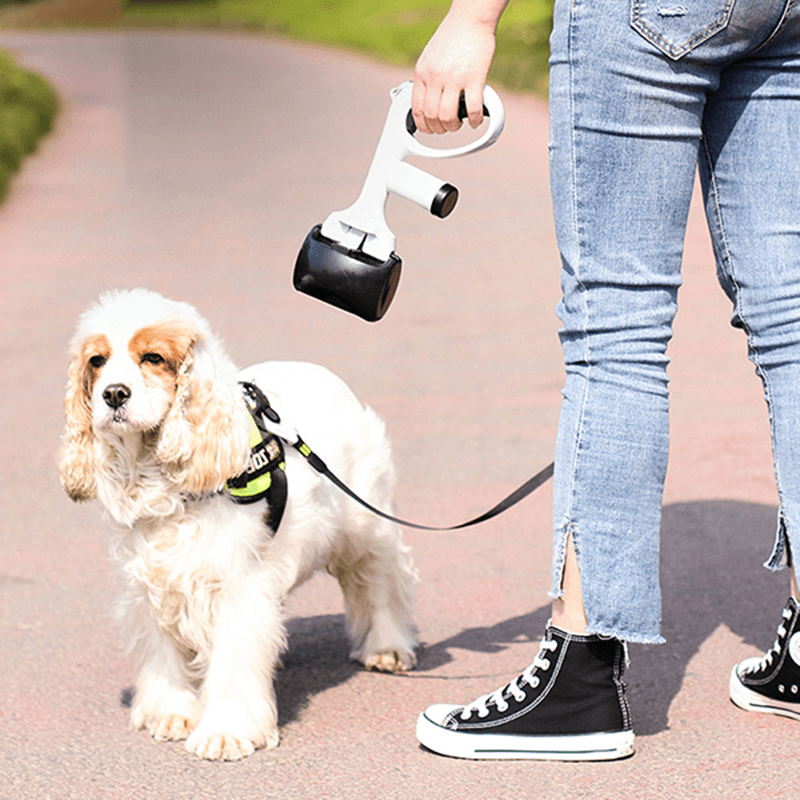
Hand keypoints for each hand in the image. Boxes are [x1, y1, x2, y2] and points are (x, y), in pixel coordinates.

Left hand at [412, 10, 497, 134]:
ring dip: (453, 127)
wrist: (470, 17)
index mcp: (422, 72)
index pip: (417, 108)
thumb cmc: (453, 37)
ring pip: (448, 116)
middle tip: (447, 127)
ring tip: (459, 124)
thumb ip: (428, 78)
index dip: (423, 125)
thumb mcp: (430, 57)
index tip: (430, 130)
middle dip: (440, 128)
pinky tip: (475, 121)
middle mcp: (435, 77)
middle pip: (432, 116)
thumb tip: (430, 100)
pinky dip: (474, 120)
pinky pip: (472, 109)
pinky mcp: (474, 78)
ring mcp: (454, 78)